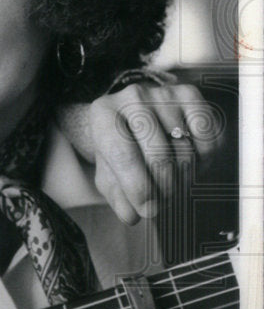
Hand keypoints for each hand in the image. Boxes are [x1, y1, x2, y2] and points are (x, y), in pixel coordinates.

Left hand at [87, 82, 222, 223]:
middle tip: (164, 200)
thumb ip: (118, 196)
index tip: (148, 210)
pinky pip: (206, 136)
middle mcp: (131, 97)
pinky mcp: (190, 94)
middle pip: (157, 153)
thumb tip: (133, 214)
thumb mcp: (110, 175)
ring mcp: (162, 94)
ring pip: (184, 147)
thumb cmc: (120, 150)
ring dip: (183, 176)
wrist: (135, 118)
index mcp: (103, 114)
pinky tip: (192, 164)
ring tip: (175, 183)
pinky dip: (204, 159)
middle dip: (164, 186)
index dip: (138, 187)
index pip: (123, 154)